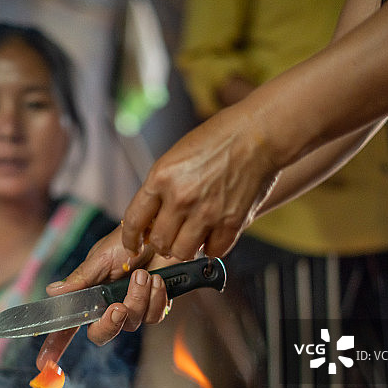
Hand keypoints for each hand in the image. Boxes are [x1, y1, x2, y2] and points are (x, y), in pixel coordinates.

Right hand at [36, 226, 171, 367]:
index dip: (55, 345)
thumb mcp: (100, 258)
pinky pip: (155, 316)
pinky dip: (157, 298)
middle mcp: (108, 306)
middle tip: (117, 307)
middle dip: (110, 323)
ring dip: (138, 298)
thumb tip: (52, 292)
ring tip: (142, 275)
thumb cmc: (128, 241)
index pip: (68, 325)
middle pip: (101, 334)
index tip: (43, 363)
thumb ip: (80, 280)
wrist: (160, 233)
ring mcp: (133, 308)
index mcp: (90, 296)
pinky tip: (157, 280)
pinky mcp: (155, 307)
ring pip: (132, 323)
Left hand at [121, 106, 279, 259]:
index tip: (133, 246)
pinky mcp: (231, 222)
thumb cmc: (216, 140)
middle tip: (170, 237)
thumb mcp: (174, 158)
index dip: (131, 239)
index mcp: (160, 178)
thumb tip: (150, 220)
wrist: (256, 134)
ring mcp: (206, 212)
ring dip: (185, 248)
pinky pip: (213, 251)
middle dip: (161, 243)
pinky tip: (213, 234)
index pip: (133, 221)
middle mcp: (180, 198)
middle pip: (159, 242)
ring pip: (182, 252)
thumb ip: (160, 188)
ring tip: (191, 236)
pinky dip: (212, 247)